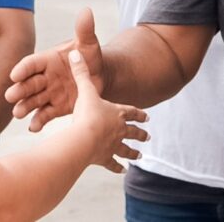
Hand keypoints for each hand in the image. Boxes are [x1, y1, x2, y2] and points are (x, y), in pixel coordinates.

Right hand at [6, 8, 103, 131]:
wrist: (101, 77)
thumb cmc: (91, 57)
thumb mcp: (89, 44)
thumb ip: (84, 30)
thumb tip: (87, 10)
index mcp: (48, 60)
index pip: (32, 63)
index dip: (23, 68)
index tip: (14, 75)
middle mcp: (44, 77)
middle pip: (29, 83)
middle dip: (19, 90)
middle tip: (10, 96)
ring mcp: (48, 94)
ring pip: (33, 101)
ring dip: (24, 107)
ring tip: (18, 113)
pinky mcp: (55, 108)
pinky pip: (44, 115)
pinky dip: (38, 121)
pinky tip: (33, 127)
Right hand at [68, 49, 148, 172]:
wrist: (83, 139)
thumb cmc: (86, 114)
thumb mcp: (85, 90)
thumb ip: (81, 72)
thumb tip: (75, 52)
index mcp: (116, 113)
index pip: (131, 112)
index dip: (139, 114)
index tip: (148, 117)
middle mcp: (118, 130)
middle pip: (132, 132)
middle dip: (140, 134)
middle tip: (148, 136)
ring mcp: (113, 146)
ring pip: (126, 150)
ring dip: (133, 152)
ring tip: (139, 156)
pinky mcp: (104, 158)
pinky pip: (113, 164)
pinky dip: (117, 168)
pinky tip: (122, 170)